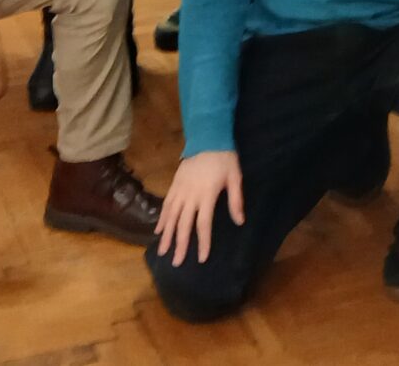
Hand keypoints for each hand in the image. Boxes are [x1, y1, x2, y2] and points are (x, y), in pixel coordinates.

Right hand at [155, 151, 243, 266]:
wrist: (207, 135)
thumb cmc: (224, 157)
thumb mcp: (235, 177)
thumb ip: (236, 200)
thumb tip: (239, 222)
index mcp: (206, 195)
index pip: (203, 224)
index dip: (202, 242)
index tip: (201, 259)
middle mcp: (190, 195)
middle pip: (183, 225)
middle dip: (180, 245)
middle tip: (176, 263)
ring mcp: (180, 190)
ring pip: (170, 216)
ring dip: (166, 235)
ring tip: (162, 251)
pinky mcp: (174, 184)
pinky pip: (166, 204)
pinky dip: (161, 218)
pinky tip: (158, 230)